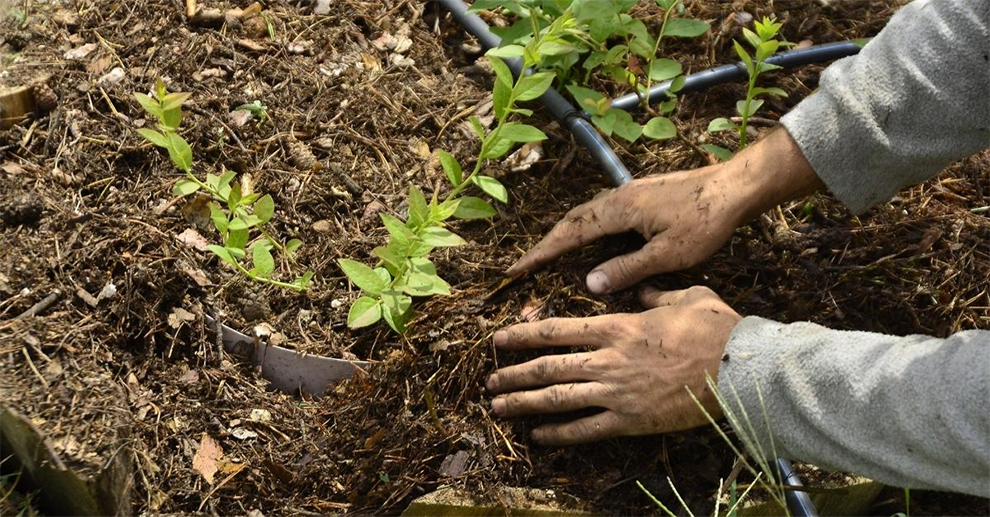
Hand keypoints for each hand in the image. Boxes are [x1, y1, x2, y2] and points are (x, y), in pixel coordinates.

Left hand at [486, 286, 741, 444]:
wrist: (738, 368)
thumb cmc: (715, 328)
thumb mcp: (684, 295)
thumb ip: (654, 293)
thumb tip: (642, 289)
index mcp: (616, 327)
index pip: (556, 331)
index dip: (521, 336)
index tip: (498, 339)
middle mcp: (608, 360)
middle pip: (547, 368)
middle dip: (512, 374)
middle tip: (488, 381)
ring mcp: (616, 392)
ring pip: (557, 399)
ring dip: (522, 403)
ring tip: (497, 407)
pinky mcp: (630, 420)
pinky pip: (585, 429)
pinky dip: (558, 434)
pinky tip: (537, 436)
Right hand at [506, 128, 821, 292]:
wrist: (735, 187)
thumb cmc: (705, 222)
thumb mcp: (667, 254)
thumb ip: (627, 269)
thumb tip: (589, 283)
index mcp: (619, 210)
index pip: (570, 234)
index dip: (541, 252)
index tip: (517, 268)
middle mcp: (618, 197)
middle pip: (572, 219)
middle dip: (547, 242)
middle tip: (526, 263)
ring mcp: (630, 192)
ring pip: (587, 213)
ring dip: (566, 232)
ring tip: (550, 253)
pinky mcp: (643, 194)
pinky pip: (602, 211)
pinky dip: (586, 226)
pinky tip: (593, 238)